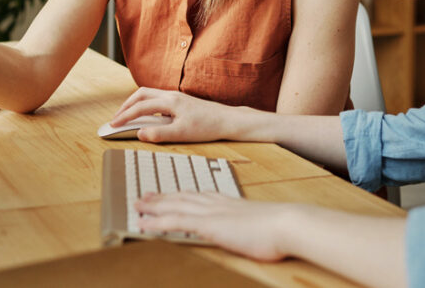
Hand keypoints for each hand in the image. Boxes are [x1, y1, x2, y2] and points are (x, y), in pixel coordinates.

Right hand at [110, 87, 238, 142]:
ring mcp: (176, 96)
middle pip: (141, 94)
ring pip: (149, 94)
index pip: (140, 107)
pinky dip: (145, 104)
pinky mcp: (180, 101)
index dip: (124, 116)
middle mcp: (171, 95)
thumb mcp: (182, 134)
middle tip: (116, 118)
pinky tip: (147, 115)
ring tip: (127, 116)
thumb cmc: (207, 127)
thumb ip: (159, 134)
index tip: (113, 125)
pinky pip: (156, 98)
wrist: (227, 120)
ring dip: (135, 103)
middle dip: (126, 105)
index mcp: (170, 102)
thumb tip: (140, 133)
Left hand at [136, 192, 295, 261]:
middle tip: (145, 196)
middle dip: (162, 197)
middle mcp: (216, 204)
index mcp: (228, 202)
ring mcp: (211, 213)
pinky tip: (143, 224)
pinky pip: (175, 222)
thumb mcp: (261, 223)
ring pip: (174, 206)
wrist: (286, 223)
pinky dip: (156, 222)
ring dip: (153, 206)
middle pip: (182, 197)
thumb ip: (250, 224)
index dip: (181, 194)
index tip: (170, 193)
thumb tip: (252, 230)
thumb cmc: (280, 228)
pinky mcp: (208, 225)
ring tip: (137, 205)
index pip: (198, 196)